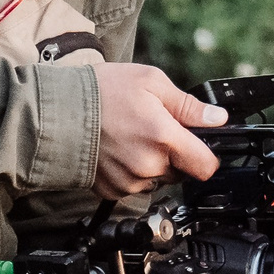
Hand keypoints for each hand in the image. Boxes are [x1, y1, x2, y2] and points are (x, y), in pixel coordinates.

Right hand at [90, 62, 225, 199]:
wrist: (56, 112)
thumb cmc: (101, 91)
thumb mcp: (150, 81)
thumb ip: (188, 105)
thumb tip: (217, 119)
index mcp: (163, 137)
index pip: (206, 166)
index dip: (208, 156)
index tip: (201, 146)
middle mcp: (149, 165)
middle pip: (181, 171)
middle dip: (175, 153)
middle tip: (154, 129)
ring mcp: (130, 182)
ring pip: (158, 179)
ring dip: (153, 164)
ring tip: (131, 137)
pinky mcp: (112, 191)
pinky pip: (134, 186)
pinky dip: (131, 172)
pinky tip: (118, 150)